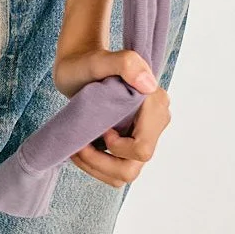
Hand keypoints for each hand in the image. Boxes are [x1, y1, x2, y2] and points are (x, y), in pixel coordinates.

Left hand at [53, 44, 170, 187]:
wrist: (78, 67)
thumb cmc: (86, 63)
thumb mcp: (99, 60)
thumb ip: (127, 63)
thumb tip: (149, 86)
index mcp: (155, 103)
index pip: (142, 149)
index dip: (116, 147)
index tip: (99, 128)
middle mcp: (156, 122)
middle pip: (133, 167)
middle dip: (102, 163)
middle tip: (81, 144)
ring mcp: (146, 135)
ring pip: (126, 173)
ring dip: (98, 167)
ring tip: (78, 148)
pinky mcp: (134, 143)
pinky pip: (121, 170)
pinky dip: (99, 167)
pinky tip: (84, 149)